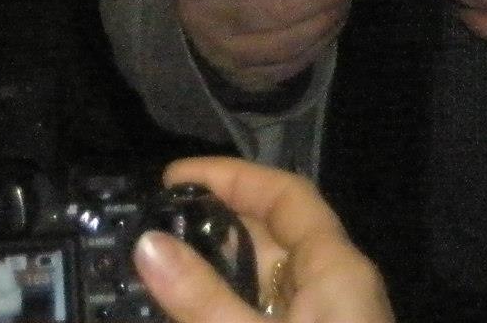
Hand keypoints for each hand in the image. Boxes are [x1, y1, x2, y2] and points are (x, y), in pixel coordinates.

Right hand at [133, 155, 391, 322]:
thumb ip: (204, 299)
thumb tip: (148, 243)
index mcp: (338, 267)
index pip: (286, 194)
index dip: (232, 176)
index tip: (173, 177)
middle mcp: (336, 287)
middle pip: (272, 237)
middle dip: (212, 228)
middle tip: (147, 229)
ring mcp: (326, 318)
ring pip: (264, 283)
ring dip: (215, 276)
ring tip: (151, 272)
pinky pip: (268, 313)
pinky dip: (229, 308)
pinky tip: (186, 313)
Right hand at [178, 0, 356, 94]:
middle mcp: (201, 13)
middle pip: (268, 13)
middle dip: (318, 0)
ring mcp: (218, 50)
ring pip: (281, 45)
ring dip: (322, 25)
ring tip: (342, 5)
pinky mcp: (237, 74)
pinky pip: (284, 67)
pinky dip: (314, 48)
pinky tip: (328, 26)